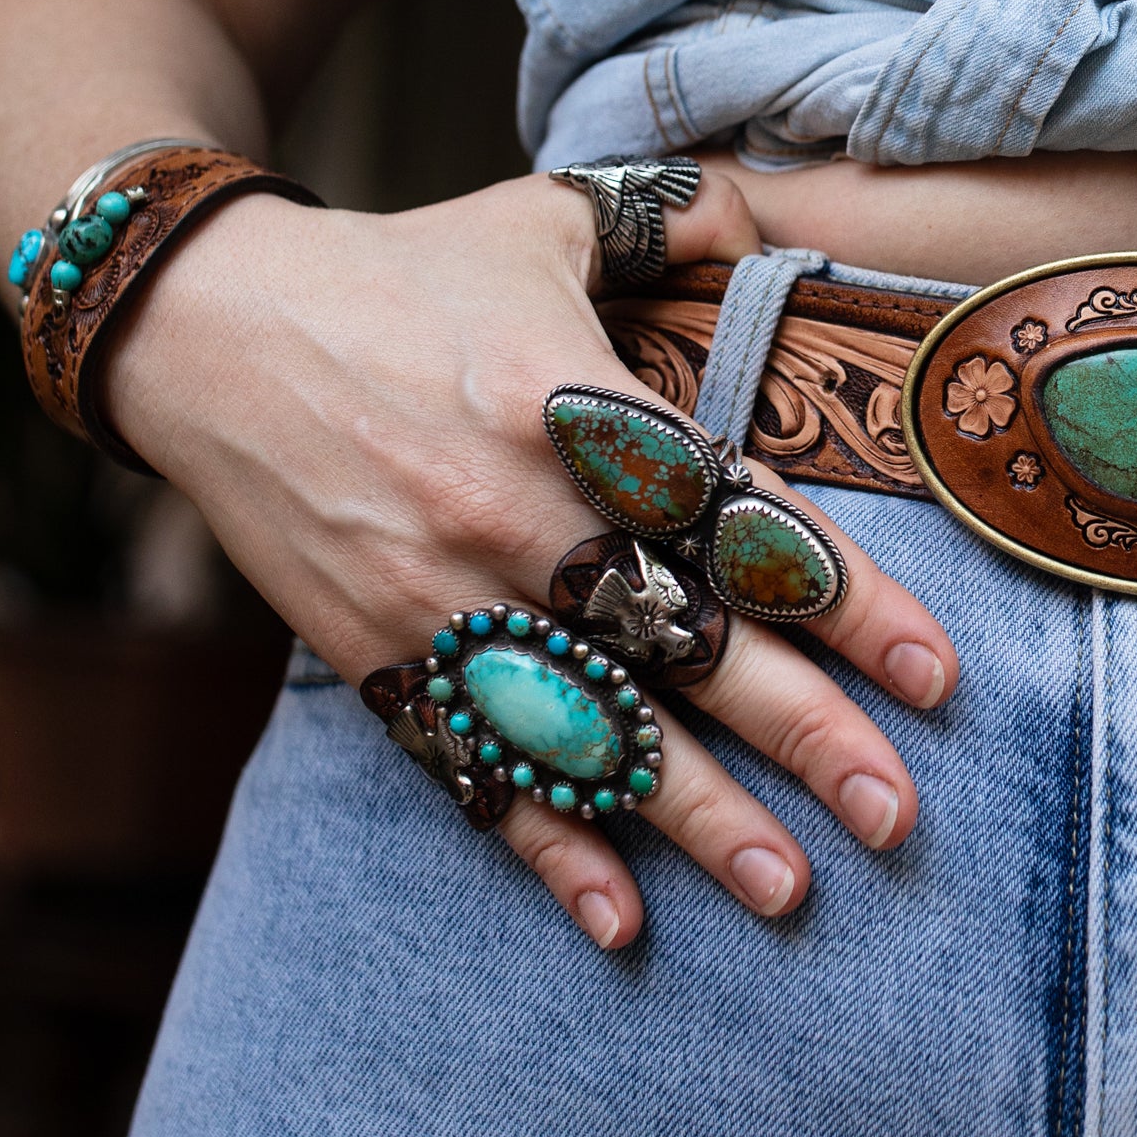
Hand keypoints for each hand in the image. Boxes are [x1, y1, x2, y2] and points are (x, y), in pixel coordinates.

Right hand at [103, 172, 959, 948]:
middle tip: (898, 814)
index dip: (847, 603)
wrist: (199, 327)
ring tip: (789, 887)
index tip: (937, 675)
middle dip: (802, 737)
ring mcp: (442, 598)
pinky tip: (618, 919)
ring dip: (695, 818)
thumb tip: (777, 219)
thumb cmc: (398, 271)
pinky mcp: (378, 654)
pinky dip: (542, 846)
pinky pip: (470, 768)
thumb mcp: (541, 217)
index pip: (740, 522)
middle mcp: (517, 516)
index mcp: (574, 409)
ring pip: (591, 727)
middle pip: (685, 646)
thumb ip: (673, 224)